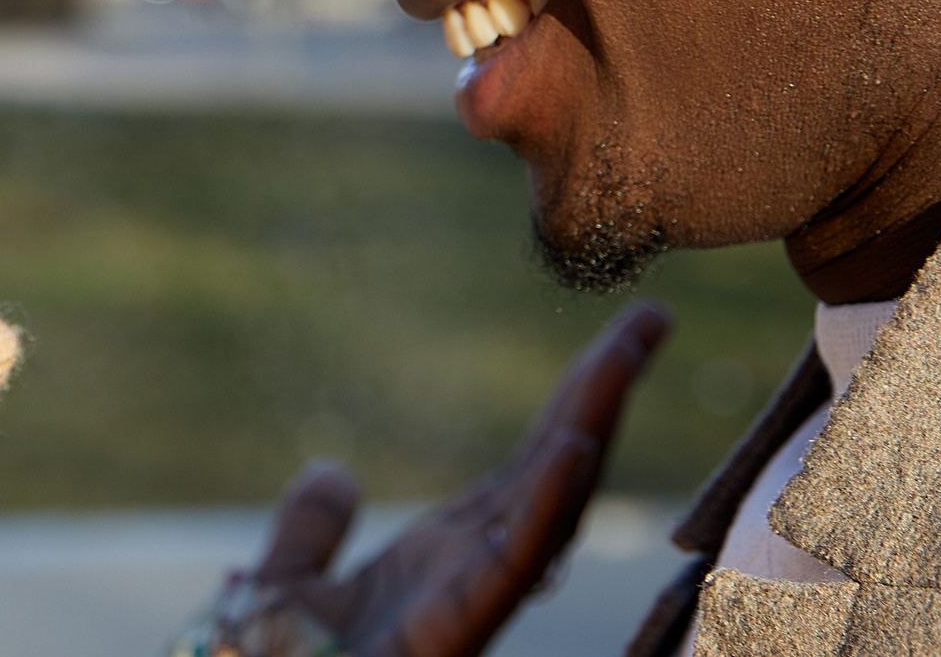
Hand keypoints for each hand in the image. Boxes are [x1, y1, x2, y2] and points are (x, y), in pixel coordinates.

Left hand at [250, 302, 670, 656]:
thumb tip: (334, 472)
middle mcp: (475, 575)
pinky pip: (511, 565)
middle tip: (651, 316)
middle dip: (604, 396)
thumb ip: (312, 533)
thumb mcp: (288, 589)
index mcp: (447, 562)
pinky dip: (545, 507)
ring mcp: (471, 601)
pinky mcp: (453, 630)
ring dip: (590, 427)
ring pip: (550, 506)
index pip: (529, 470)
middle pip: (557, 472)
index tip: (616, 343)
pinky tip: (572, 450)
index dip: (575, 407)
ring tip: (623, 353)